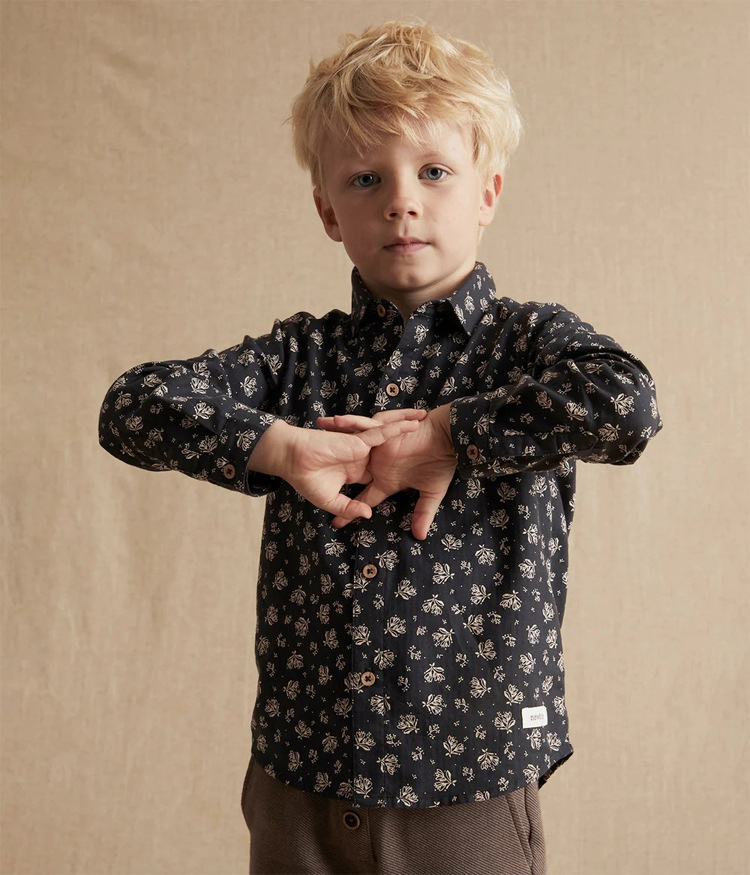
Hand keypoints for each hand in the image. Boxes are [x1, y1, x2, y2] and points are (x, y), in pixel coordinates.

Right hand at [254, 410, 427, 521]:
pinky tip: (414, 424)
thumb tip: (367, 515)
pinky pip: (382, 433)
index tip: (416, 475)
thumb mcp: (331, 501)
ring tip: (430, 421)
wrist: (291, 461)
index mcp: (358, 471)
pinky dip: (398, 428)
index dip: (398, 474)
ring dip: (410, 428)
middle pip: (393, 450)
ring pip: (391, 436)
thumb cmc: (306, 480)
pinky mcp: (358, 440)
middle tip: (434, 442)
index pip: (382, 474)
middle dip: (412, 444)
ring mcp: (362, 447)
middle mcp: (363, 457)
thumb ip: (349, 508)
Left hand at [316, 405, 455, 539]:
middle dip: (329, 469)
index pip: (363, 498)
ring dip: (335, 437)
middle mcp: (378, 463)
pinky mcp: (385, 431)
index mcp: (387, 479)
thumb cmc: (442, 463)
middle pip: (349, 468)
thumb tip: (419, 537)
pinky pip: (365, 426)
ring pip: (353, 443)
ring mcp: (380, 446)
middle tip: (307, 472)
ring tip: (316, 431)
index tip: (335, 524)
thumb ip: (423, 512)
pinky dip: (352, 423)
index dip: (350, 512)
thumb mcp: (431, 492)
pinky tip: (336, 421)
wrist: (451, 438)